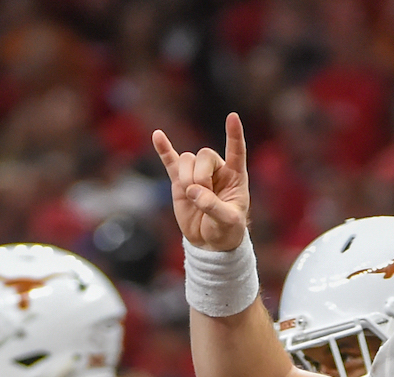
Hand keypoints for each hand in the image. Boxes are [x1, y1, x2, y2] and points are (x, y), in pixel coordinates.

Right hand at [152, 113, 249, 251]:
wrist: (210, 243)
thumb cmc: (227, 231)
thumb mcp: (227, 222)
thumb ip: (213, 206)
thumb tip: (193, 191)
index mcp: (235, 176)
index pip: (236, 151)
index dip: (234, 135)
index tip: (233, 117)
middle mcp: (217, 170)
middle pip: (204, 155)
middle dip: (200, 175)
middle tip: (201, 195)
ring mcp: (197, 174)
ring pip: (187, 160)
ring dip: (186, 177)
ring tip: (192, 196)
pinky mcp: (180, 181)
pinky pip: (171, 161)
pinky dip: (164, 149)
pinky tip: (157, 136)